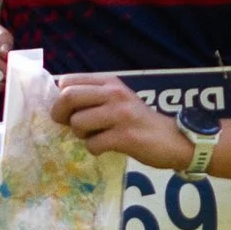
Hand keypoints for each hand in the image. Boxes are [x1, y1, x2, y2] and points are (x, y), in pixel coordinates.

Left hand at [47, 72, 193, 169]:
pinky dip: (95, 149)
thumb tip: (58, 104)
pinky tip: (106, 147)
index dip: (59, 97)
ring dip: (80, 135)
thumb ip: (92, 97)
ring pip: (78, 123)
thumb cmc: (138, 120)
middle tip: (68, 125)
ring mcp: (120, 114)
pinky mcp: (126, 136)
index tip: (66, 110)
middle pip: (68, 97)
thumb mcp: (117, 99)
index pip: (68, 80)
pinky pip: (93, 144)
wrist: (172, 139)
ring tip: (95, 136)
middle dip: (60, 114)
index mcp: (109, 82)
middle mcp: (114, 93)